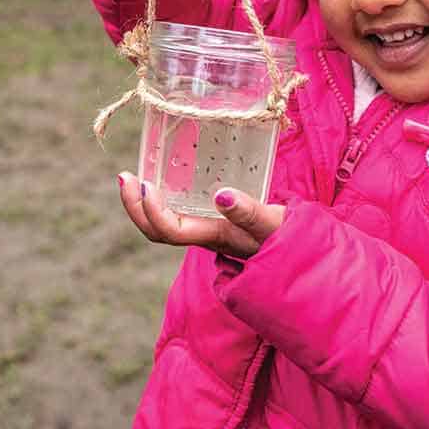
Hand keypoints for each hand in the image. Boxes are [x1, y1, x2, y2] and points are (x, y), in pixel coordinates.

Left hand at [117, 171, 282, 258]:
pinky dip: (161, 197)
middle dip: (135, 207)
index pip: (169, 231)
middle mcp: (204, 236)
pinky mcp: (214, 218)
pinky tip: (162, 178)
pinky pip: (178, 213)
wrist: (303, 253)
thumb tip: (222, 196)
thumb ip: (250, 212)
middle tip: (125, 175)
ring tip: (131, 176)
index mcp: (214, 236)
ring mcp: (207, 229)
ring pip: (164, 225)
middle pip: (157, 232)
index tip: (146, 184)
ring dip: (142, 203)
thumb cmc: (289, 237)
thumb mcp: (272, 222)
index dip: (152, 211)